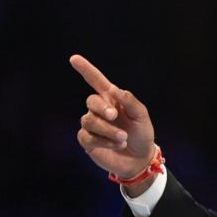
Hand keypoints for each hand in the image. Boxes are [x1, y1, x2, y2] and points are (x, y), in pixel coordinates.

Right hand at [70, 54, 156, 190]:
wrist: (140, 158)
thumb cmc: (142, 134)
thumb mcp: (142, 117)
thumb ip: (130, 102)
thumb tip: (115, 89)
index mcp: (113, 100)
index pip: (96, 81)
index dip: (86, 70)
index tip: (74, 58)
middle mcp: (100, 110)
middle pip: (91, 101)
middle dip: (102, 108)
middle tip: (115, 116)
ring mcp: (92, 125)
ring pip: (89, 121)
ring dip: (108, 130)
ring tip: (123, 138)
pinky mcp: (87, 141)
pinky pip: (87, 136)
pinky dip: (103, 141)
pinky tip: (116, 144)